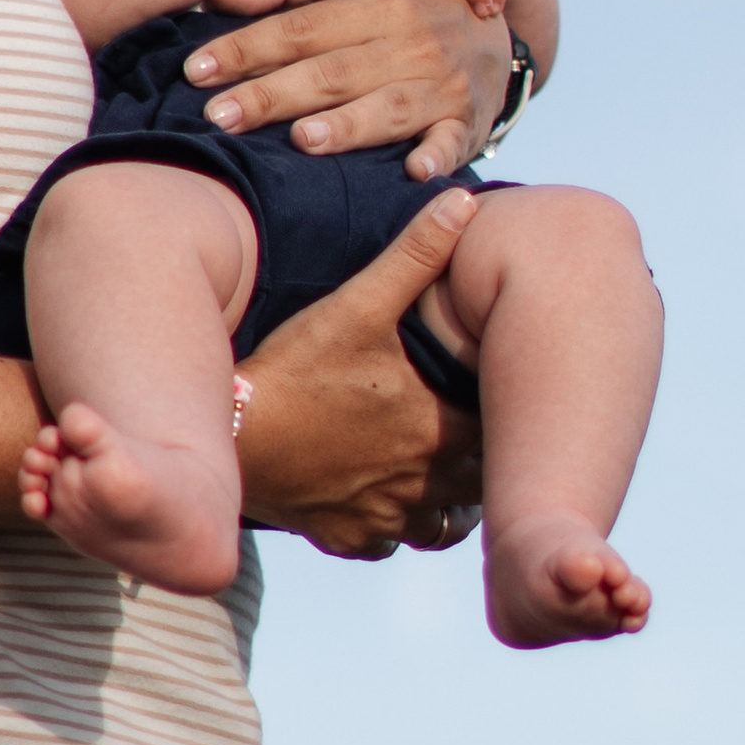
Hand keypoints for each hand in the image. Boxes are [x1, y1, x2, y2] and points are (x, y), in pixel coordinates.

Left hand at [188, 0, 513, 178]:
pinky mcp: (464, 121)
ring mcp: (438, 84)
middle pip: (332, 70)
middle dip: (274, 94)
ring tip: (303, 139)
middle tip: (221, 117)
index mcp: (373, 2)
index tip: (197, 71)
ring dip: (349, 125)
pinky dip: (437, 155)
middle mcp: (406, 41)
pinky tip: (414, 171)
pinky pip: (452, 140)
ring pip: (387, 105)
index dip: (246, 48)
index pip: (299, 27)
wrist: (490, 22)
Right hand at [233, 191, 484, 555]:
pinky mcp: (348, 537)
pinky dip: (392, 523)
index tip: (506, 390)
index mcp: (441, 426)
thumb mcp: (357, 304)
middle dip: (487, 458)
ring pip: (443, 523)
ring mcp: (386, 517)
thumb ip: (416, 255)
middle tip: (478, 426)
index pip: (508, 428)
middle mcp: (425, 482)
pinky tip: (379, 492)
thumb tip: (465, 202)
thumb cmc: (296, 367)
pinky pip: (389, 542)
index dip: (513, 410)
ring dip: (446, 498)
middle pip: (484, 481)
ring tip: (436, 465)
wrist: (232, 437)